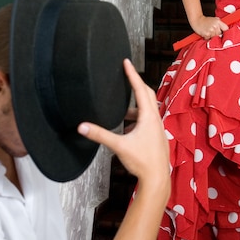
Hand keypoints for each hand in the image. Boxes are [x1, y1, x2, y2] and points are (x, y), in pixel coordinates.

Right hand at [78, 59, 169, 187]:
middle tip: (126, 75)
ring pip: (147, 109)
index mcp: (148, 116)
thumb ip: (99, 135)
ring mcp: (158, 128)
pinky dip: (138, 118)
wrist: (157, 178)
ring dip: (135, 105)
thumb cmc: (142, 161)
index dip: (131, 74)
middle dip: (136, 84)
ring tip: (122, 110)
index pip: (139, 89)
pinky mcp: (157, 136)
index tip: (126, 62)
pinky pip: (148, 120)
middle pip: (147, 95)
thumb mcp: (118, 146)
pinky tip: (128, 128)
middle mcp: (156, 119)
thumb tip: (82, 127)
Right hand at [191, 15, 228, 39]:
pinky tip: (206, 34)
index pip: (226, 28)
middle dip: (217, 34)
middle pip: (220, 34)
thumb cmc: (206, 20)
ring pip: (215, 37)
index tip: (225, 34)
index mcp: (218, 21)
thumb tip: (226, 30)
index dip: (226, 32)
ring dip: (212, 36)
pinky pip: (209, 39)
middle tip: (213, 32)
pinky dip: (208, 38)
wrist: (197, 20)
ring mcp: (211, 30)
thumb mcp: (215, 19)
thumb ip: (220, 24)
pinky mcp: (207, 34)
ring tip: (209, 32)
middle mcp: (215, 26)